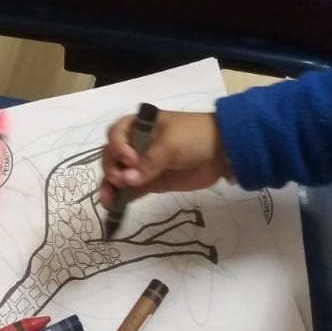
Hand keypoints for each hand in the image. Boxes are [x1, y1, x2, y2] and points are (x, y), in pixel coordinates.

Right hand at [99, 110, 229, 206]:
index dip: (118, 148)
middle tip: (121, 181)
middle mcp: (135, 144)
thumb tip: (126, 180)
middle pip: (112, 156)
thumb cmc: (194, 137)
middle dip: (112, 169)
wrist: (222, 151)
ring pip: (119, 175)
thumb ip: (148, 163)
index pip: (115, 135)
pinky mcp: (152, 182)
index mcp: (138, 125)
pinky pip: (132, 189)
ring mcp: (142, 164)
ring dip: (111, 187)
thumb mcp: (170, 145)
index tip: (130, 159)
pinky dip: (123, 197)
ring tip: (108, 200)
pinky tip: (115, 205)